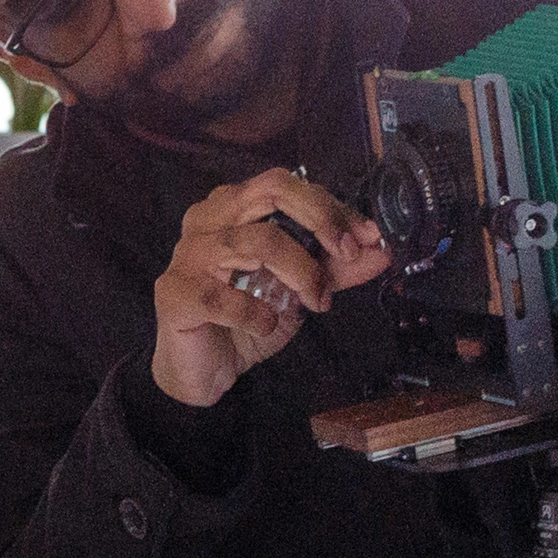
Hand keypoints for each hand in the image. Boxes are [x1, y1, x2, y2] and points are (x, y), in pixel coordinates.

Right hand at [151, 168, 385, 408]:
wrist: (203, 370)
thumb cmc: (245, 321)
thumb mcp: (299, 293)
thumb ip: (334, 270)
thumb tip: (381, 252)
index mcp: (234, 207)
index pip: (289, 187)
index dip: (333, 208)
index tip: (368, 237)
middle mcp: (208, 219)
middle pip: (271, 190)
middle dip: (320, 220)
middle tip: (346, 255)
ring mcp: (188, 255)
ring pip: (255, 242)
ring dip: (300, 272)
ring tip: (316, 303)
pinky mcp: (176, 294)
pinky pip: (223, 297)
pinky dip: (256, 314)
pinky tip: (267, 326)